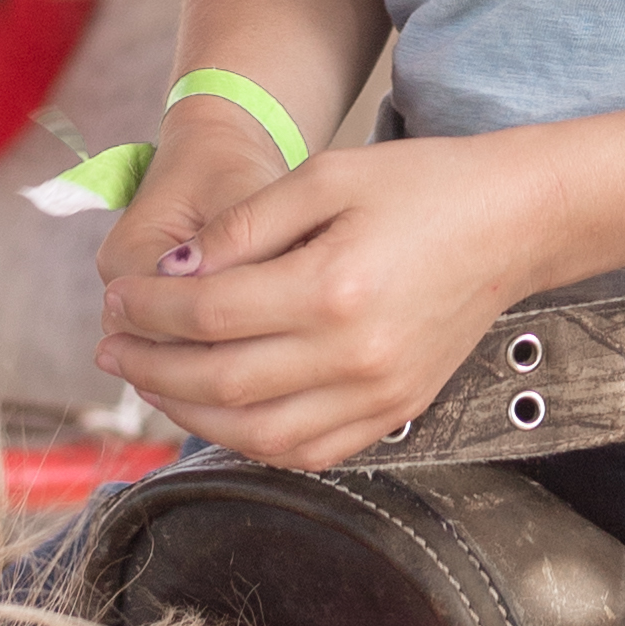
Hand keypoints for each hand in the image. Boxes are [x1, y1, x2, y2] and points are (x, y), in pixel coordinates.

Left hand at [96, 130, 548, 464]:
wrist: (512, 221)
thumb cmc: (421, 186)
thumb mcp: (327, 174)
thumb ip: (244, 226)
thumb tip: (176, 271)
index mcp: (334, 287)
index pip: (209, 314)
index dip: (149, 309)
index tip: (116, 298)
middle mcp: (356, 355)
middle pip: (221, 382)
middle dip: (150, 366)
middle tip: (112, 347)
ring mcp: (378, 394)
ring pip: (255, 433)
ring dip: (187, 414)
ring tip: (152, 380)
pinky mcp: (395, 412)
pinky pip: (306, 451)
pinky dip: (250, 440)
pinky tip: (218, 413)